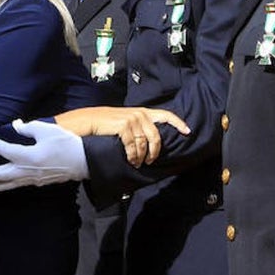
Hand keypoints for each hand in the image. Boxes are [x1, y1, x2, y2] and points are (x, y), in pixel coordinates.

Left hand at [0, 119, 87, 193]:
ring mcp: (31, 179)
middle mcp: (26, 171)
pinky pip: (15, 185)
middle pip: (0, 175)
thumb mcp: (48, 131)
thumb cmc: (66, 144)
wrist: (83, 162)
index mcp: (28, 157)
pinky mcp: (36, 182)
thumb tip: (16, 126)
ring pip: (6, 184)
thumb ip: (29, 128)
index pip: (5, 151)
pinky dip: (4, 186)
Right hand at [54, 106, 189, 167]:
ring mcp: (132, 119)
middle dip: (155, 151)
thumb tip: (149, 142)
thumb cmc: (105, 124)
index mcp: (142, 112)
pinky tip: (130, 160)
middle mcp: (139, 114)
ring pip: (144, 144)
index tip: (188, 131)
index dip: (178, 123)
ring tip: (136, 162)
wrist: (87, 121)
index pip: (166, 115)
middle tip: (150, 161)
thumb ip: (138, 126)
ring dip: (141, 156)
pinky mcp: (124, 126)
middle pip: (156, 136)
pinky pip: (134, 146)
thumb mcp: (124, 121)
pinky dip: (133, 156)